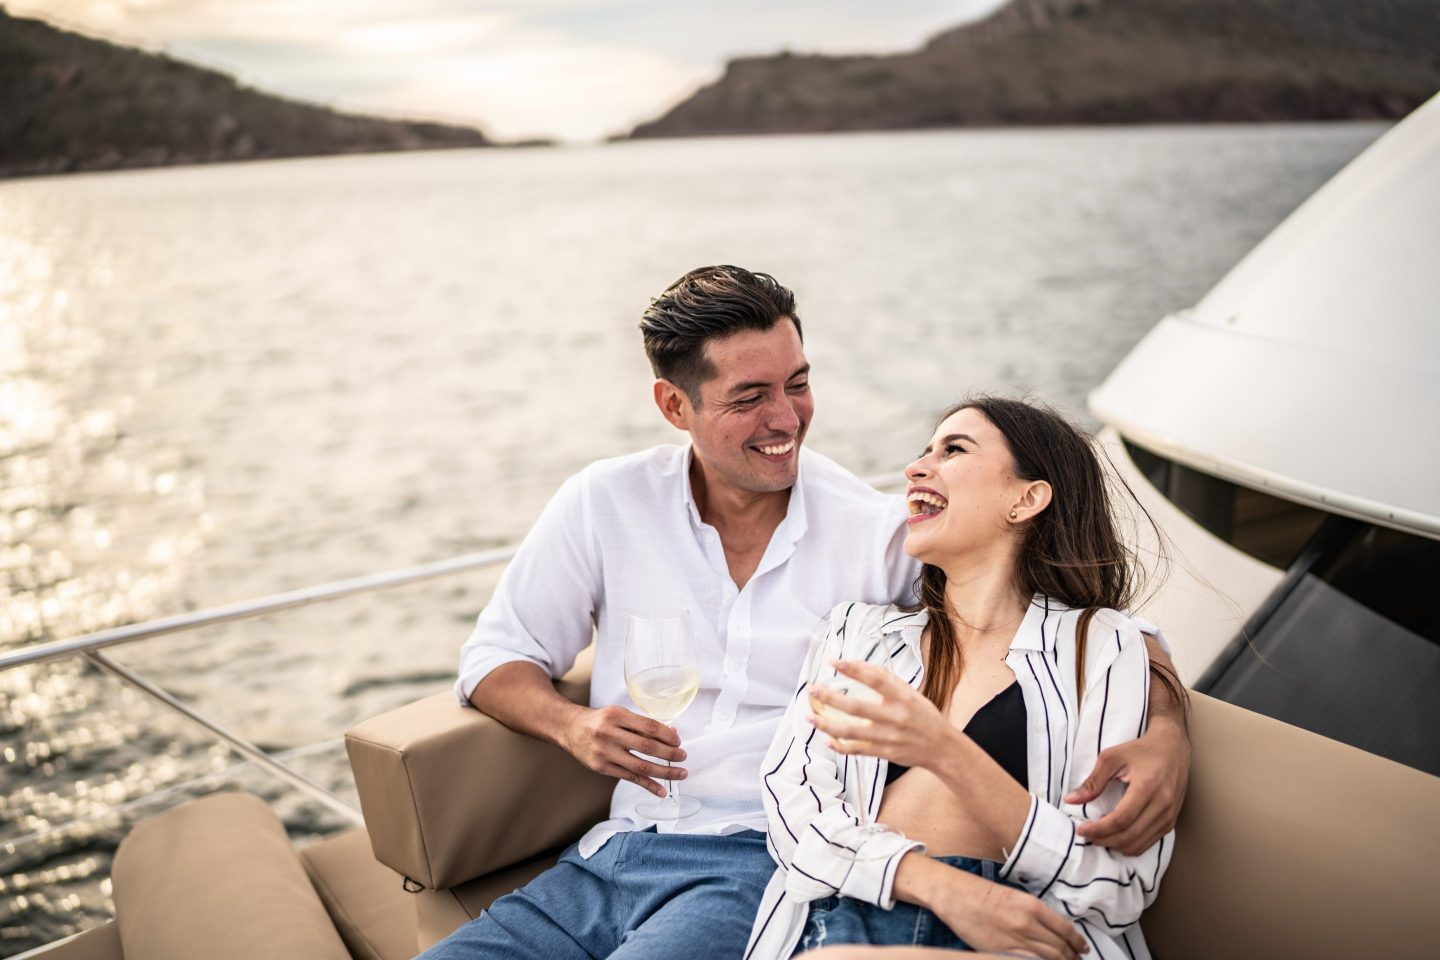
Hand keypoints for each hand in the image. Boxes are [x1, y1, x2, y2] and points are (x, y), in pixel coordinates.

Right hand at [560, 705, 686, 798]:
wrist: (570, 729)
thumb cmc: (600, 721)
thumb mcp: (619, 714)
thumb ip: (642, 724)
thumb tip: (671, 734)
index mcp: (616, 715)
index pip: (649, 726)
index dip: (667, 735)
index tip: (678, 741)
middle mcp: (609, 733)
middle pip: (647, 747)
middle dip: (669, 753)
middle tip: (683, 757)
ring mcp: (605, 753)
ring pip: (640, 766)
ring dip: (664, 772)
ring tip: (680, 774)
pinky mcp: (602, 768)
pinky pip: (630, 778)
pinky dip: (648, 785)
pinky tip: (661, 791)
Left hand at [808, 660, 953, 768]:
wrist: (940, 747)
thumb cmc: (923, 715)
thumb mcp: (909, 693)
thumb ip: (886, 679)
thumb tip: (858, 665)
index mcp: (903, 697)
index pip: (876, 679)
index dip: (854, 669)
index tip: (834, 662)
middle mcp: (895, 717)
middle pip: (857, 707)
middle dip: (831, 698)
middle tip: (813, 690)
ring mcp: (888, 737)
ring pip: (851, 732)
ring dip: (827, 725)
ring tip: (810, 717)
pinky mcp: (883, 753)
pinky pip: (856, 750)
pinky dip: (839, 746)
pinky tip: (826, 738)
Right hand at [924, 863, 1087, 959]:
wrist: (957, 896)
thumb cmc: (983, 893)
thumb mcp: (1016, 897)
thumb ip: (1035, 913)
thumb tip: (1053, 930)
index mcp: (1033, 906)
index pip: (1065, 930)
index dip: (1078, 942)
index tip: (1083, 948)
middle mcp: (1028, 924)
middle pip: (1060, 947)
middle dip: (1072, 956)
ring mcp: (1016, 940)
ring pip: (1049, 958)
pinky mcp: (1003, 951)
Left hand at [1065, 717, 1188, 854]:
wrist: (1172, 748)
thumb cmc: (1141, 751)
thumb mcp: (1112, 758)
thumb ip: (1093, 781)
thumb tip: (1071, 800)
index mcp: (1147, 787)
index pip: (1121, 819)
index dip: (1099, 829)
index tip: (1082, 829)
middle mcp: (1162, 805)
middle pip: (1129, 836)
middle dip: (1104, 840)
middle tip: (1087, 835)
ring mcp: (1169, 816)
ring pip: (1139, 844)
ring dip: (1116, 845)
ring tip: (1099, 836)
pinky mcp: (1170, 821)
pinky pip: (1148, 843)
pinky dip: (1129, 845)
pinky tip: (1115, 836)